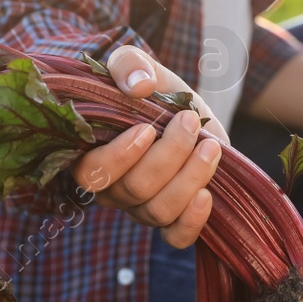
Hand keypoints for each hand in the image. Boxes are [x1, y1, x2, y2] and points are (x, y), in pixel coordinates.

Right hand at [69, 46, 227, 246]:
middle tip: (189, 122)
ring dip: (190, 177)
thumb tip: (139, 84)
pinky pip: (177, 237)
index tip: (147, 127)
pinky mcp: (174, 219)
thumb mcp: (139, 68)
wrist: (186, 113)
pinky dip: (193, 220)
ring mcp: (143, 208)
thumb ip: (129, 64)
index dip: (121, 156)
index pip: (93, 174)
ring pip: (159, 210)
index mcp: (92, 156)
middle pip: (134, 189)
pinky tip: (207, 193)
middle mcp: (113, 190)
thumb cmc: (152, 92)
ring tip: (210, 146)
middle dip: (168, 155)